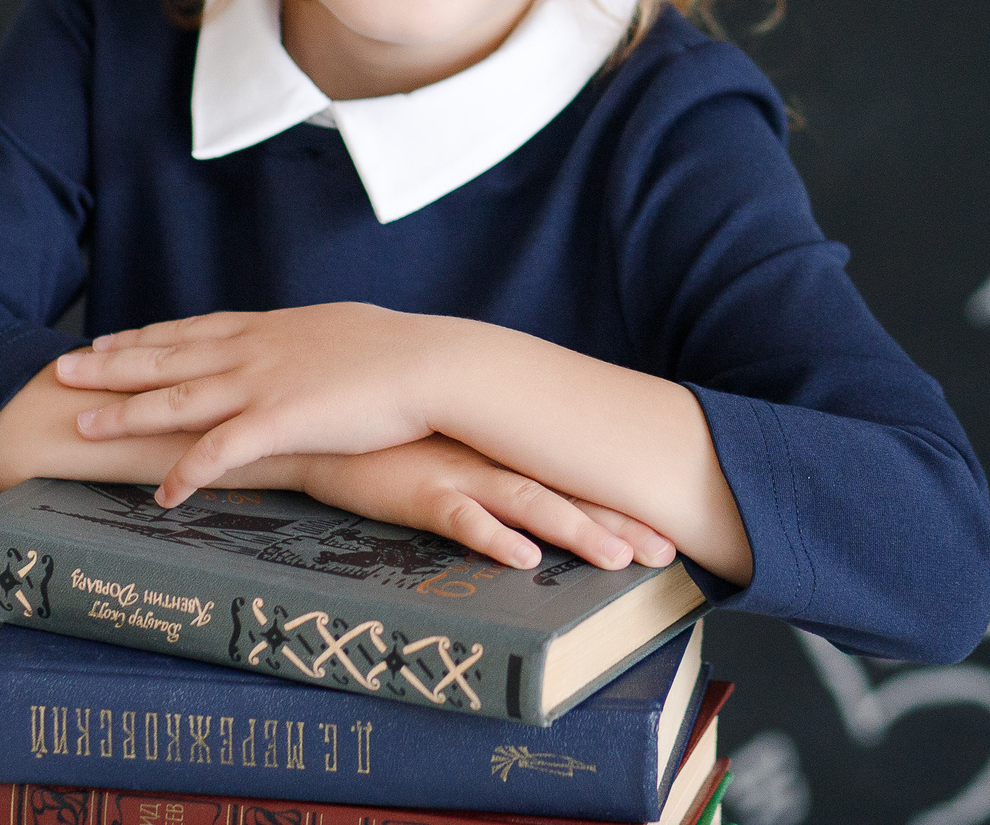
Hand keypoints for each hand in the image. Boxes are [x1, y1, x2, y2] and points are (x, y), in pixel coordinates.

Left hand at [54, 304, 443, 504]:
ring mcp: (262, 385)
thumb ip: (312, 343)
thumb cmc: (402, 352)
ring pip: (175, 400)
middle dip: (109, 365)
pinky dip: (184, 474)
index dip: (145, 336)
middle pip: (166, 358)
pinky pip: (217, 454)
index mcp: (271, 328)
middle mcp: (255, 351)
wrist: (431, 364)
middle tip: (61, 369)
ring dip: (123, 415)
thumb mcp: (344, 333)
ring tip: (79, 426)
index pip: (193, 330)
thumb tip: (309, 348)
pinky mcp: (278, 422)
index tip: (107, 338)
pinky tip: (160, 495)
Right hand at [266, 436, 677, 572]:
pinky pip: (459, 517)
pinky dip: (491, 536)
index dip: (621, 508)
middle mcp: (489, 461)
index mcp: (500, 454)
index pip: (574, 482)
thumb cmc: (384, 448)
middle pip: (567, 495)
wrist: (320, 428)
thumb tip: (528, 512)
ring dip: (576, 532)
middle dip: (619, 525)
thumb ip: (486, 476)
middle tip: (667, 553)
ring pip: (529, 504)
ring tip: (617, 560)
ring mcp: (455, 473)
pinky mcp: (415, 491)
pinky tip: (522, 557)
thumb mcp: (446, 457)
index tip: (669, 534)